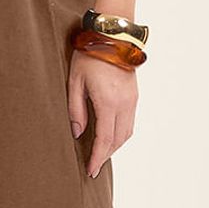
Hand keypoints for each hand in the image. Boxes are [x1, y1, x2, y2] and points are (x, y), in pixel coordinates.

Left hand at [69, 49, 137, 179]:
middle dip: (106, 155)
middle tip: (93, 167)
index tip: (91, 171)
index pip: (104, 139)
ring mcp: (132, 100)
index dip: (97, 158)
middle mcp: (124, 104)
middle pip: (118, 140)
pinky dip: (120, 134)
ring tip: (100, 154)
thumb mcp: (74, 82)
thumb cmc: (89, 56)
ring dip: (114, 146)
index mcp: (108, 102)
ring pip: (127, 133)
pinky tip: (110, 136)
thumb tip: (77, 133)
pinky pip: (130, 122)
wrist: (112, 36)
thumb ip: (76, 110)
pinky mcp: (134, 95)